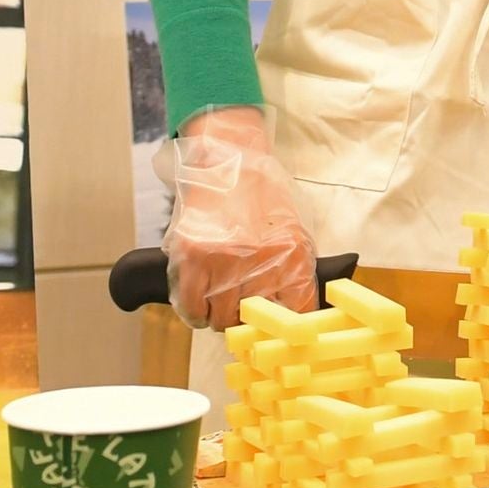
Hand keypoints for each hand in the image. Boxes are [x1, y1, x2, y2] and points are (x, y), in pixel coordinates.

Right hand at [159, 107, 318, 329]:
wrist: (229, 159)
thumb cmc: (262, 196)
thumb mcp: (293, 232)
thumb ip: (294, 272)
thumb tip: (293, 316)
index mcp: (293, 254)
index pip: (297, 312)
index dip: (286, 326)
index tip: (278, 328)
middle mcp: (260, 259)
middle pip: (254, 319)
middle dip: (248, 319)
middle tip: (242, 309)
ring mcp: (223, 259)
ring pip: (221, 319)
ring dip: (220, 317)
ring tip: (220, 302)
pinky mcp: (191, 255)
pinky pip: (192, 307)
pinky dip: (195, 313)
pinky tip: (200, 304)